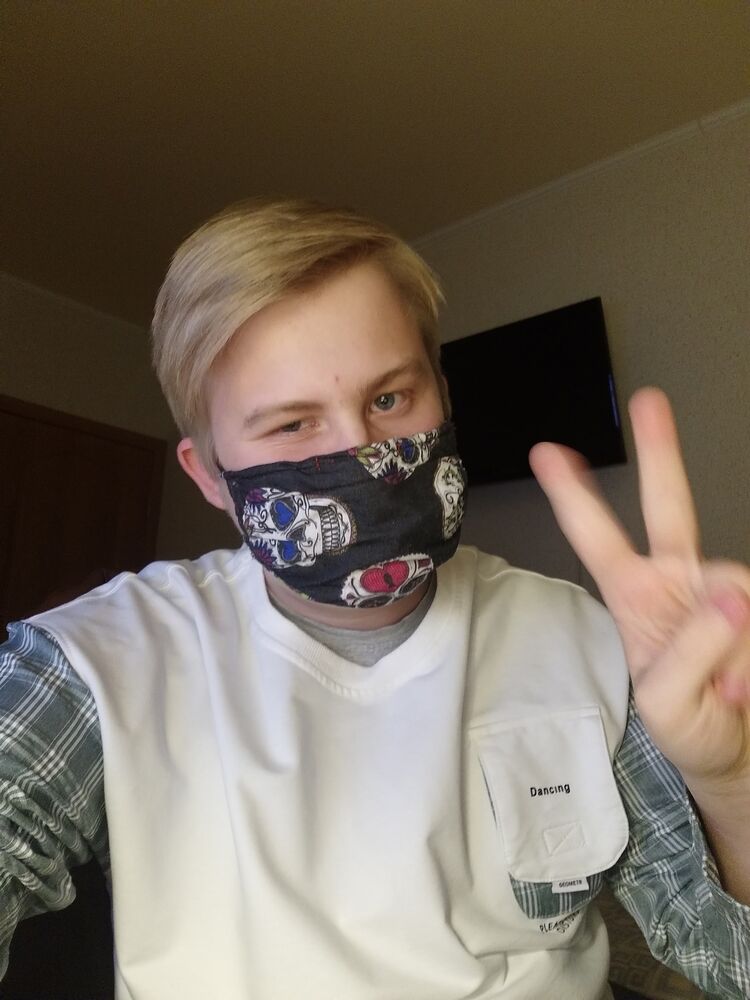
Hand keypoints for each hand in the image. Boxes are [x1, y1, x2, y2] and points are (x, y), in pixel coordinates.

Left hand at [529, 388, 749, 788]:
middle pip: (670, 507)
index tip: (548, 452)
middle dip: (660, 453)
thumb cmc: (689, 726)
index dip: (575, 498)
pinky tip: (745, 690)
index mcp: (636, 596)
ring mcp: (723, 590)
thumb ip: (690, 652)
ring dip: (735, 654)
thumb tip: (731, 598)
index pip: (598, 540)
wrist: (740, 750)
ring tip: (729, 696)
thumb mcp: (669, 704)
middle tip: (648, 401)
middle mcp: (679, 579)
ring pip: (736, 592)